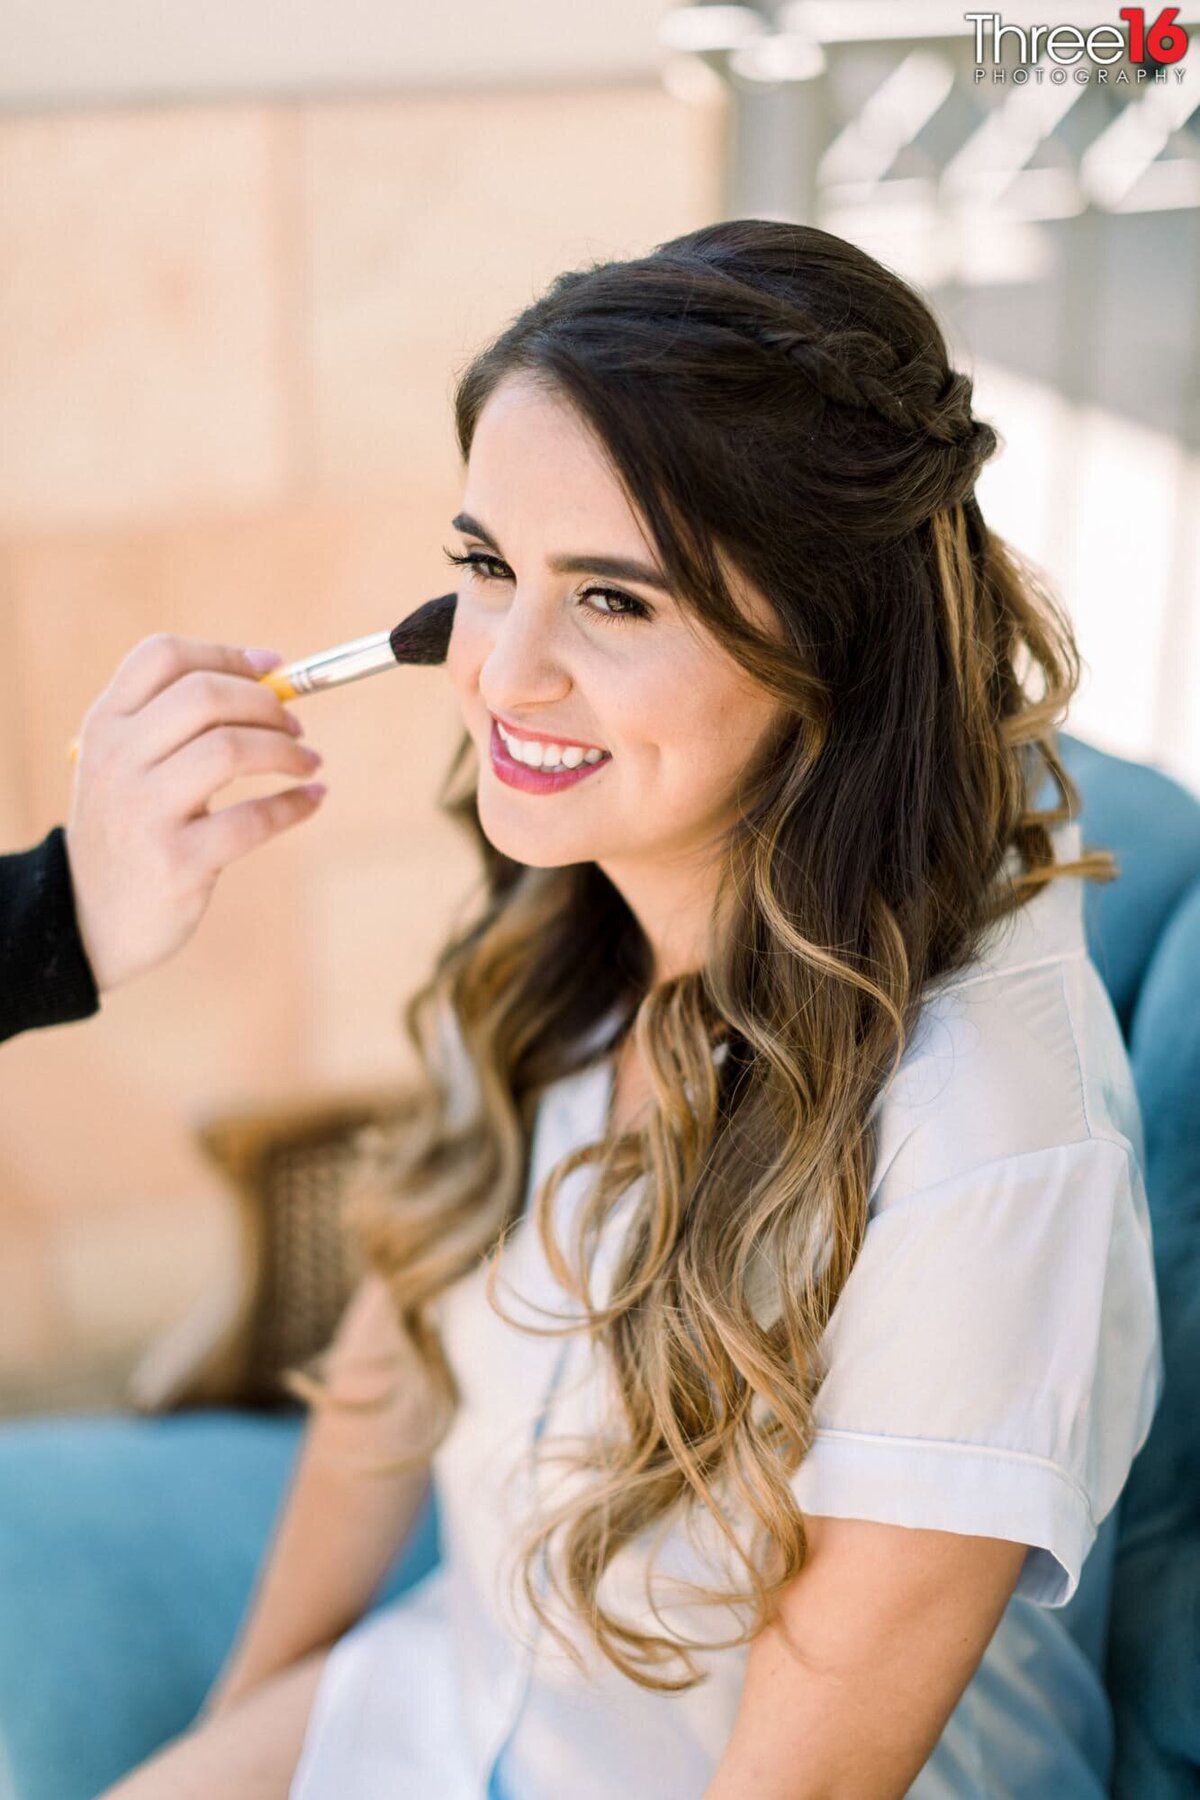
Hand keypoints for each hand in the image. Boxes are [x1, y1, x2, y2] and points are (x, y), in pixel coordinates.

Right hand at [65, 633, 325, 993]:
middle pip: (204, 696)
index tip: (273, 668)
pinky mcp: (178, 863)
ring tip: (308, 762)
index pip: (162, 658)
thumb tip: (269, 672)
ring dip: (286, 751)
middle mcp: (118, 761)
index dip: (227, 655)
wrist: (94, 918)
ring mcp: (144, 812)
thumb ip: (176, 719)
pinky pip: (253, 819)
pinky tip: (311, 800)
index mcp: (105, 726)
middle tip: (296, 727)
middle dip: (266, 704)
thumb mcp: (128, 765)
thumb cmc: (132, 828)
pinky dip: (295, 804)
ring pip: (230, 750)